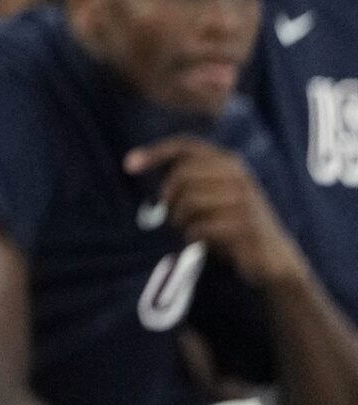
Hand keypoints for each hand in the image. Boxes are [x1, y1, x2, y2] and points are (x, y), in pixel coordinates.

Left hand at [126, 137, 308, 290]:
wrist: (275, 259)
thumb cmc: (234, 224)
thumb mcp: (215, 193)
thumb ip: (190, 178)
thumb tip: (141, 165)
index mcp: (230, 162)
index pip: (186, 145)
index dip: (155, 152)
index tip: (128, 165)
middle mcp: (238, 175)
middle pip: (180, 176)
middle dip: (169, 199)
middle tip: (172, 217)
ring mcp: (243, 200)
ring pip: (187, 202)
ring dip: (181, 221)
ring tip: (190, 230)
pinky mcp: (243, 226)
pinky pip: (199, 227)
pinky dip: (193, 236)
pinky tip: (202, 241)